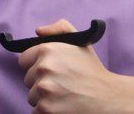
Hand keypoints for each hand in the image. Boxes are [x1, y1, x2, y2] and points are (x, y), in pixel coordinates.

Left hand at [19, 19, 133, 113]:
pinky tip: (62, 106)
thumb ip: (59, 28)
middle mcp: (43, 68)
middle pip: (28, 80)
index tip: (49, 71)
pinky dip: (47, 111)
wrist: (109, 97)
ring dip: (44, 98)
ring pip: (32, 96)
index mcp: (47, 50)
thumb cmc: (93, 71)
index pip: (24, 60)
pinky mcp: (46, 109)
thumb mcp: (79, 41)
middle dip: (41, 82)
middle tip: (61, 84)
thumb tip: (38, 31)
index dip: (35, 66)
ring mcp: (44, 89)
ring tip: (63, 96)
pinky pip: (35, 111)